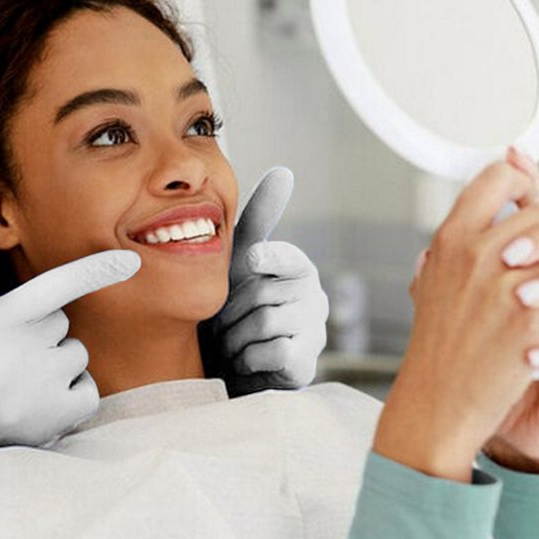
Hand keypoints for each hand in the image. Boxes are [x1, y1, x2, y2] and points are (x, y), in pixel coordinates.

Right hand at [0, 227, 139, 472]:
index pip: (54, 288)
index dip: (94, 271)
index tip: (131, 260)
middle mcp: (18, 362)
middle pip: (61, 322)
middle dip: (38, 327)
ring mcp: (35, 398)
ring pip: (75, 355)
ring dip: (54, 358)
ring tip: (9, 374)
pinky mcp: (46, 427)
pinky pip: (87, 392)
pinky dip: (71, 388)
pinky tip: (34, 395)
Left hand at [200, 167, 326, 395]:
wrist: (234, 367)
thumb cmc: (238, 307)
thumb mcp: (242, 260)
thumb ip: (262, 218)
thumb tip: (284, 171)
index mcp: (299, 269)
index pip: (289, 257)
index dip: (268, 258)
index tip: (251, 261)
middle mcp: (315, 297)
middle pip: (263, 293)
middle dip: (231, 311)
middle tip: (224, 324)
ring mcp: (314, 332)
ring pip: (265, 322)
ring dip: (235, 336)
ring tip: (233, 342)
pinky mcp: (306, 363)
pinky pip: (272, 352)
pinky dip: (248, 358)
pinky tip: (247, 360)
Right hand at [374, 161, 538, 481]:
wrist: (438, 404)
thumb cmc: (436, 348)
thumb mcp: (432, 283)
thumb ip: (453, 243)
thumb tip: (476, 206)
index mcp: (451, 240)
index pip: (498, 178)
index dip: (519, 181)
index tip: (524, 195)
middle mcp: (477, 256)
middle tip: (536, 269)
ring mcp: (506, 288)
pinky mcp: (531, 323)